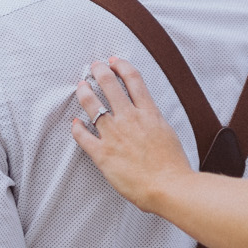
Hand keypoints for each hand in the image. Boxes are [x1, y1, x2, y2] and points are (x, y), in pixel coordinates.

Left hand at [70, 58, 196, 210]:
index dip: (121, 66)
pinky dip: (77, 127)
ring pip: (92, 104)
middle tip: (94, 66)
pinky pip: (83, 136)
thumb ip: (154, 121)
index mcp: (148, 113)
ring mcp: (114, 135)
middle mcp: (129, 119)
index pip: (133, 79)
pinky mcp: (102, 154)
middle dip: (99, 71)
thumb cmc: (173, 165)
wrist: (169, 186)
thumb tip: (148, 117)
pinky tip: (75, 122)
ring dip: (84, 92)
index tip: (114, 61)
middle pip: (109, 84)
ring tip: (81, 86)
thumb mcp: (167, 133)